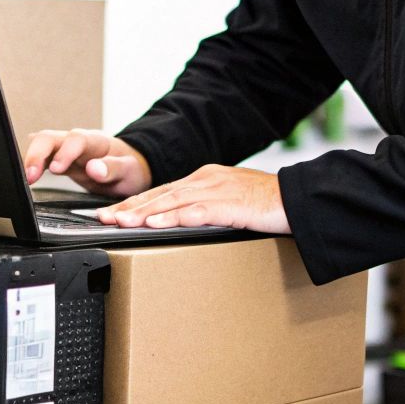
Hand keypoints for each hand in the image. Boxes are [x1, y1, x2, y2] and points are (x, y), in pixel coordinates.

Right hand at [23, 129, 152, 197]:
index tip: (56, 169)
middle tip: (30, 176)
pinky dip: (32, 164)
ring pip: (42, 145)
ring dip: (31, 159)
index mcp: (95, 141)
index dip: (63, 152)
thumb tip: (93, 168)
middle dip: (37, 153)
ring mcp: (66, 150)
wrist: (130, 168)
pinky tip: (25, 173)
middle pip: (50, 137)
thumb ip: (113, 168)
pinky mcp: (60, 160)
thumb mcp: (129, 171)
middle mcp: (77, 141)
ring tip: (26, 178)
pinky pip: (42, 157)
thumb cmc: (131, 168)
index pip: (75, 140)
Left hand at [97, 164, 289, 233]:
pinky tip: (155, 223)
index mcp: (205, 179)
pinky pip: (196, 211)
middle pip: (159, 194)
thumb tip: (181, 224)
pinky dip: (172, 217)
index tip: (112, 214)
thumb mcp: (230, 204)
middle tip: (103, 218)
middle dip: (129, 207)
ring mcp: (217, 190)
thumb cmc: (268, 205)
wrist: (301, 199)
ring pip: (171, 201)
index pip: (162, 192)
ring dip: (143, 212)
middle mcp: (206, 180)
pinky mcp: (230, 204)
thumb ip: (206, 209)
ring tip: (120, 222)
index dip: (135, 203)